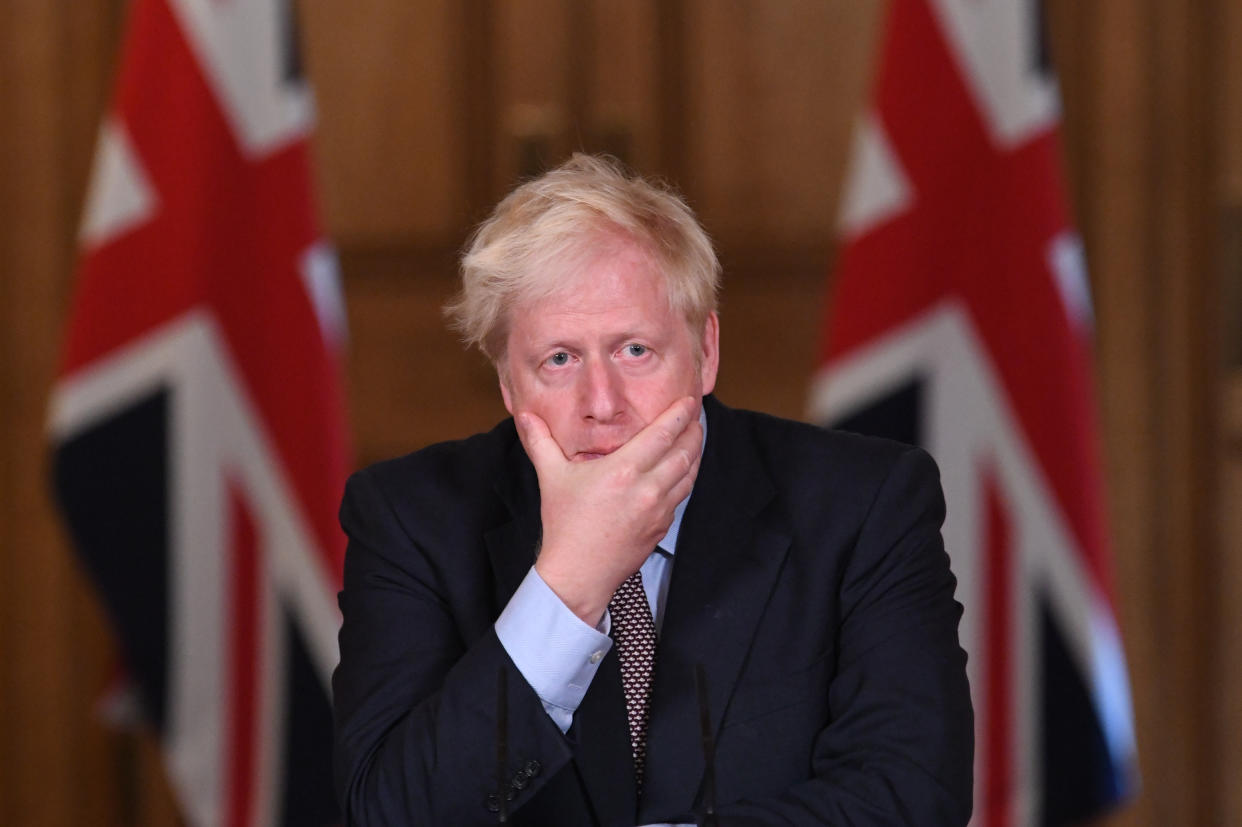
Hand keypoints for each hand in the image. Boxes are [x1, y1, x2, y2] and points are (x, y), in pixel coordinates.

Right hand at [515, 396, 702, 624]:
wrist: (579, 574)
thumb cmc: (565, 525)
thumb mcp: (551, 477)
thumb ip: (540, 441)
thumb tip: (524, 415)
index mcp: (623, 471)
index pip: (663, 434)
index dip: (680, 414)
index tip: (689, 400)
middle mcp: (647, 489)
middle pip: (685, 451)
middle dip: (693, 430)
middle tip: (694, 416)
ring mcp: (659, 510)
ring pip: (689, 474)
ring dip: (695, 453)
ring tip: (694, 438)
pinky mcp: (662, 526)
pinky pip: (682, 495)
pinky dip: (686, 478)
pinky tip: (681, 470)